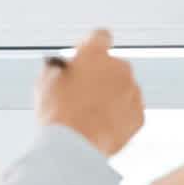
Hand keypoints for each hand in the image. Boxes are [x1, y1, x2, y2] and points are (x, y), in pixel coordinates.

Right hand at [34, 29, 145, 157]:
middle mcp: (119, 67)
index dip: (91, 46)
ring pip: (122, 89)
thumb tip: (61, 69)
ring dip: (110, 97)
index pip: (100, 36)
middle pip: (112, 66)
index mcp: (95, 54)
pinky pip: (129, 111)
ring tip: (90, 116)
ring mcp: (132, 91)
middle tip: (83, 94)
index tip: (84, 57)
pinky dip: (118, 117)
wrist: (73, 148)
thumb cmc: (56, 114)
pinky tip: (101, 127)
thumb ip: (58, 69)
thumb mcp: (45, 84)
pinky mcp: (138, 114)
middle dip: (100, 76)